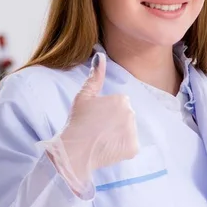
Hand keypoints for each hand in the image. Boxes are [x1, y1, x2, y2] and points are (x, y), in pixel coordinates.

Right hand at [45, 53, 138, 191]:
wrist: (72, 152)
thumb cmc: (76, 122)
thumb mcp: (84, 96)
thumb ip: (95, 76)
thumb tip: (100, 55)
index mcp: (121, 100)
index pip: (120, 104)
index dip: (107, 112)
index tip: (96, 118)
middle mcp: (130, 114)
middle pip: (125, 117)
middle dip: (115, 122)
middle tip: (98, 129)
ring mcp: (133, 132)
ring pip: (128, 131)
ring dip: (119, 134)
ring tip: (102, 139)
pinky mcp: (133, 148)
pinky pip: (130, 145)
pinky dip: (121, 148)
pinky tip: (108, 147)